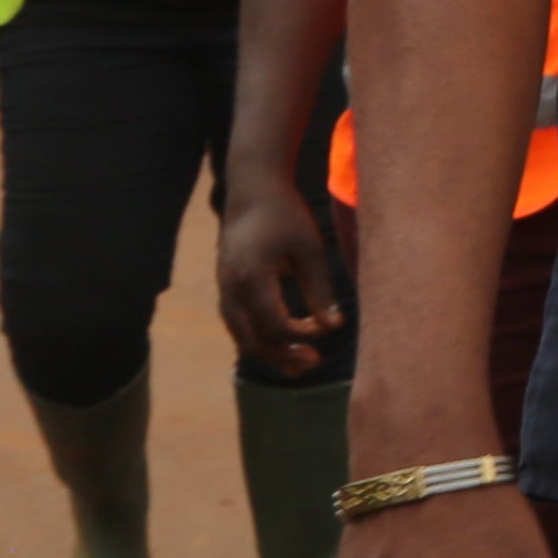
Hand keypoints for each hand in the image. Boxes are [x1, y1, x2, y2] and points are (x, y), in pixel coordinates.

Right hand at [214, 174, 348, 376]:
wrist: (252, 192)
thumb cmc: (286, 215)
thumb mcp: (310, 249)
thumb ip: (320, 289)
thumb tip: (333, 326)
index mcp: (252, 278)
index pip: (274, 325)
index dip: (302, 334)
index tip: (328, 328)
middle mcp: (231, 289)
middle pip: (252, 340)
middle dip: (282, 356)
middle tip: (313, 363)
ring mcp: (224, 290)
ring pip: (241, 336)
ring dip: (269, 353)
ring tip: (298, 366)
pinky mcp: (226, 288)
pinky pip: (237, 324)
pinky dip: (257, 339)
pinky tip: (281, 346)